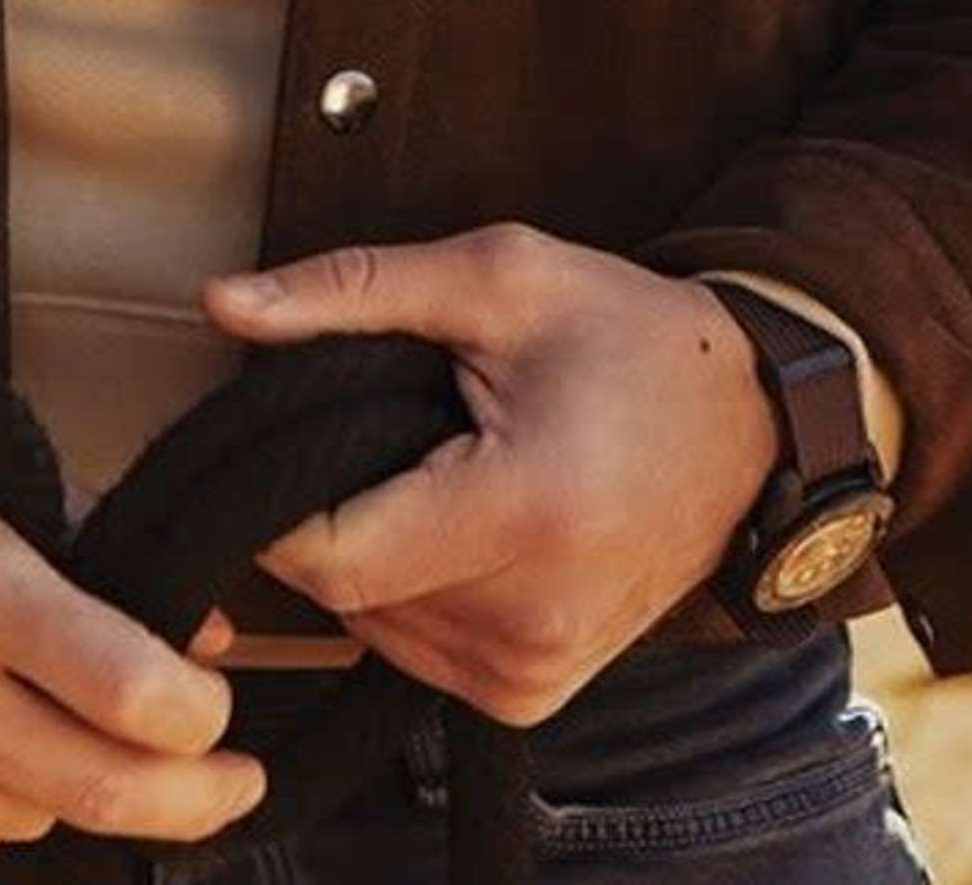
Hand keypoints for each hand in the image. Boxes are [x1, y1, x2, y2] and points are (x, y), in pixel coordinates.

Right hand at [0, 413, 266, 868]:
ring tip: (54, 720)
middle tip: (228, 781)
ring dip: (66, 785)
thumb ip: (87, 547)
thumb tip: (204, 640)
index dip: (201, 722)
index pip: (125, 690)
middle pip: (96, 787)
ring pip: (27, 822)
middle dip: (188, 795)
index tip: (222, 712)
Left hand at [196, 228, 773, 727]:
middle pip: (344, 590)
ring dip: (369, 547)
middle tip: (382, 425)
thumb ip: (349, 291)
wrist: (750, 423)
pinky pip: (414, 650)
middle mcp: (531, 620)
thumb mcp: (494, 277)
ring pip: (368, 626)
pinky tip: (452, 520)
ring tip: (430, 467)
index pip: (331, 553)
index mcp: (523, 514)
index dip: (278, 496)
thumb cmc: (625, 336)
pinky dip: (408, 588)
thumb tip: (221, 303)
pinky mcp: (534, 694)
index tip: (282, 432)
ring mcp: (536, 672)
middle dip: (329, 505)